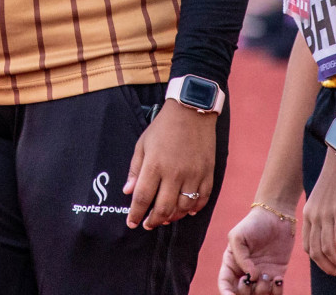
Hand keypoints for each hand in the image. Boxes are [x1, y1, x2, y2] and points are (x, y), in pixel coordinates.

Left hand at [124, 100, 216, 229]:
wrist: (192, 111)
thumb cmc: (163, 127)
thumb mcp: (143, 144)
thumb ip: (135, 169)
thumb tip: (127, 191)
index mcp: (154, 165)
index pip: (142, 198)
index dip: (135, 214)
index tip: (131, 223)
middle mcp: (174, 173)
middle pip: (163, 209)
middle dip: (153, 221)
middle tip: (148, 224)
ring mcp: (193, 175)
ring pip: (183, 208)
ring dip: (173, 217)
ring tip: (165, 218)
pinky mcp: (208, 173)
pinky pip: (202, 199)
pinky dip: (194, 209)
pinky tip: (187, 211)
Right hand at [219, 207, 294, 293]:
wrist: (276, 217)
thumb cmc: (253, 224)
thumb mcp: (238, 236)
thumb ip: (240, 258)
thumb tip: (252, 277)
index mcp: (232, 264)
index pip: (225, 284)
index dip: (226, 294)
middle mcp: (245, 273)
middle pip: (242, 294)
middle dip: (246, 292)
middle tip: (253, 279)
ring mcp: (261, 276)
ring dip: (263, 291)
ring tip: (268, 276)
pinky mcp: (276, 275)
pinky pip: (275, 293)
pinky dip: (277, 291)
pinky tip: (278, 279)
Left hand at [302, 153, 335, 278]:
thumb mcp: (325, 198)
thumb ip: (325, 215)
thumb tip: (335, 235)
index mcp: (308, 214)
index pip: (308, 247)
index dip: (321, 263)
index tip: (334, 269)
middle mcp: (313, 216)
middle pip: (317, 253)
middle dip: (332, 268)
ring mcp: (326, 214)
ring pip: (330, 250)